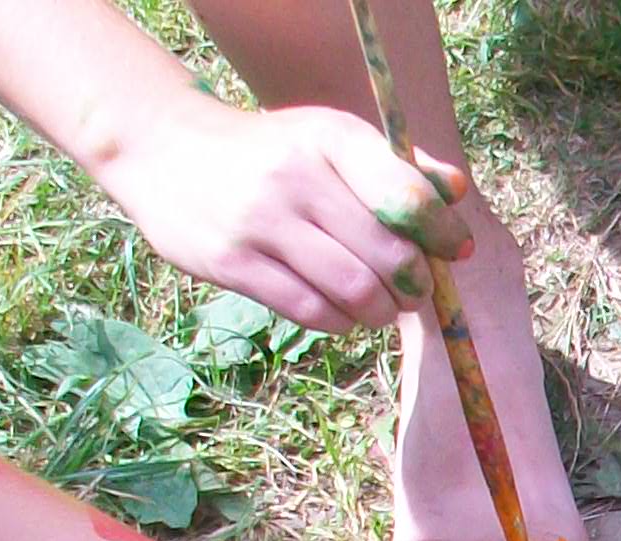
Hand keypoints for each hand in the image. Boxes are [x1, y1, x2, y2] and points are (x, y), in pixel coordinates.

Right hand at [90, 95, 468, 331]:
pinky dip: (339, 320)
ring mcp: (261, 221)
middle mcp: (297, 176)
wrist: (164, 149)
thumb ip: (396, 166)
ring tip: (379, 304)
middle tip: (414, 290)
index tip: (453, 251)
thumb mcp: (329, 139)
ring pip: (353, 289)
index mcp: (331, 140)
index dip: (442, 234)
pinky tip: (340, 310)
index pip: (408, 196)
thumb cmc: (270, 152)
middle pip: (388, 255)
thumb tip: (456, 193)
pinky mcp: (233, 262)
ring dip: (380, 309)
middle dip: (415, 284)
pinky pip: (310, 309)